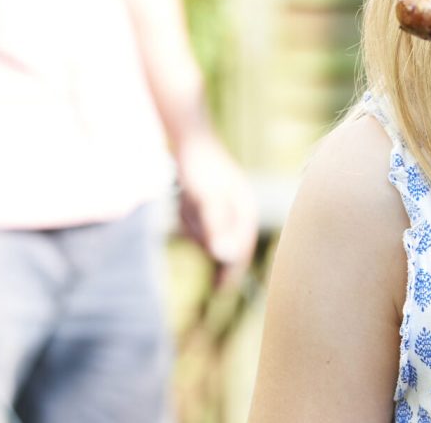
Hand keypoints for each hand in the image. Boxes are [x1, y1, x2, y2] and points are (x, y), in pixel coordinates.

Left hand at [175, 140, 257, 288]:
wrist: (188, 138)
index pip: (241, 251)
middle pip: (223, 245)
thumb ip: (216, 227)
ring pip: (206, 235)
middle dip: (203, 235)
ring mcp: (225, 208)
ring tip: (186, 200)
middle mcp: (239, 211)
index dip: (231, 273)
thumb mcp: (206, 199)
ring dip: (193, 224)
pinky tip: (185, 201)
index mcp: (246, 211)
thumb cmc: (199, 168)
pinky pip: (198, 225)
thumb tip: (225, 257)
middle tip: (189, 210)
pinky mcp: (210, 205)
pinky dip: (189, 218)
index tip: (218, 292)